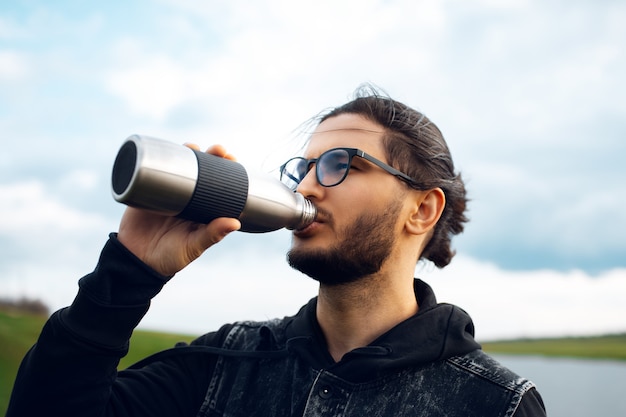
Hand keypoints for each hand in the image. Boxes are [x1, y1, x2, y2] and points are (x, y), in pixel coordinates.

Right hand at [117, 144, 241, 275]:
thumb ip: (212, 235)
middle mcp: (186, 197)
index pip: (216, 184)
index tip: (232, 159)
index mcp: (201, 208)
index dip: (224, 169)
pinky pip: (150, 173)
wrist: (135, 262)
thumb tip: (235, 222)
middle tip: (218, 150)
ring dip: (186, 153)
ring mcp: (166, 193)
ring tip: (193, 147)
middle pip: (199, 170)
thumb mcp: (193, 246)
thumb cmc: (170, 257)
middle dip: (209, 156)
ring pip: (177, 167)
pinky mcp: (145, 192)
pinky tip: (164, 149)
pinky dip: (156, 160)